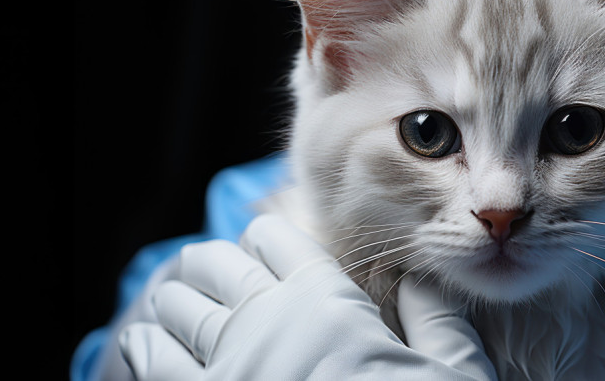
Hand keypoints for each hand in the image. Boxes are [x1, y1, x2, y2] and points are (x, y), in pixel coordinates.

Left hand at [118, 214, 496, 379]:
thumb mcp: (458, 376)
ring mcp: (229, 369)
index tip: (265, 246)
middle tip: (211, 267)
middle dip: (213, 261)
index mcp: (329, 306)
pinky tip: (146, 339)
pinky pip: (154, 361)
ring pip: (181, 306)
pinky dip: (146, 343)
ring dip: (178, 297)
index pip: (276, 240)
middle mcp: (269, 325)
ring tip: (176, 299)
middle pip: (218, 265)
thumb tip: (420, 281)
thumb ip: (439, 319)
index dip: (267, 238)